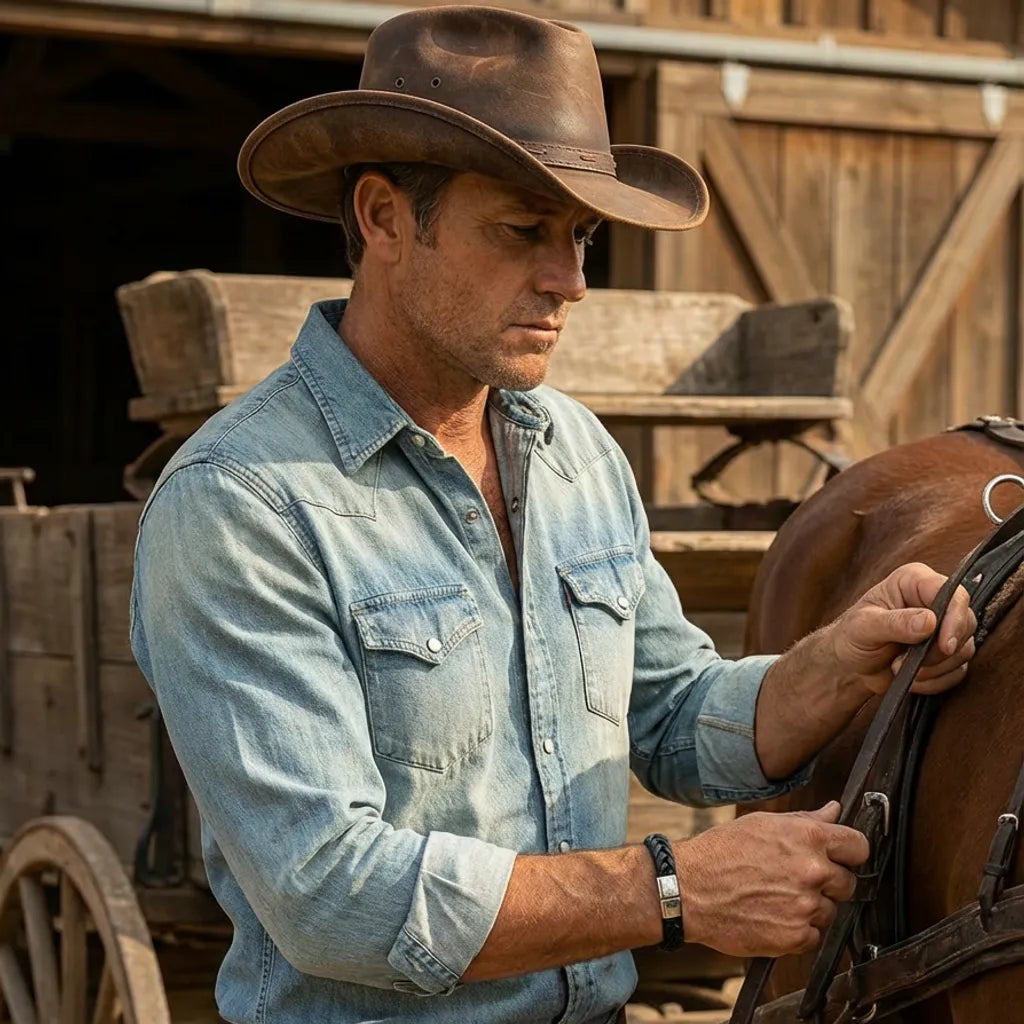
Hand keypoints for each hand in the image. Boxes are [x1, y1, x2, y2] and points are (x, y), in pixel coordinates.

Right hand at [674, 802, 866, 957]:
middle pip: (848, 883)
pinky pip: (814, 936)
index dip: (850, 853)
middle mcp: (812, 872)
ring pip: (830, 911)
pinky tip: (772, 915)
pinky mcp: (796, 937)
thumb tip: (834, 811)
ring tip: (776, 897)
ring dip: (810, 907)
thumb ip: (805, 820)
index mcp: (807, 838)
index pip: (859, 847)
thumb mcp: (762, 824)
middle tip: (796, 880)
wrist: (688, 889)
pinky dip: (798, 930)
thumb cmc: (720, 853)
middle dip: (828, 882)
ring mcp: (806, 906)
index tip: (841, 858)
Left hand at [830, 562, 976, 695]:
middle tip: (908, 662)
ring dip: (933, 669)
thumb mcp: (864, 627)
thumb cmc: (851, 637)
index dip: (955, 619)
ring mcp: (944, 627)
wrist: (850, 665)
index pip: (954, 594)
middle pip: (966, 623)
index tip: (945, 646)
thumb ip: (895, 623)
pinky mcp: (947, 653)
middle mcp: (934, 600)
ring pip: (965, 649)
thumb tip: (930, 621)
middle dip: (939, 651)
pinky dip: (936, 681)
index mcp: (914, 582)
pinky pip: (959, 670)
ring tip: (899, 668)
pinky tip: (912, 680)